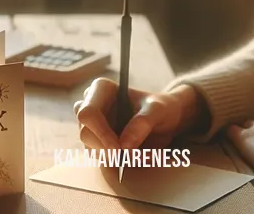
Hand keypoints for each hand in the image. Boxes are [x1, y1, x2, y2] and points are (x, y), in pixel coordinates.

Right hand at [73, 78, 205, 149]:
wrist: (167, 120)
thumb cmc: (161, 108)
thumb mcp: (157, 111)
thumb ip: (142, 124)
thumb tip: (123, 146)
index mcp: (102, 89)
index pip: (88, 113)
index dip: (100, 133)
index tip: (119, 149)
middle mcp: (92, 105)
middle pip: (85, 133)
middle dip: (107, 149)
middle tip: (131, 157)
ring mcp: (93, 125)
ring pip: (91, 149)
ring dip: (116, 158)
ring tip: (143, 154)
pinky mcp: (98, 142)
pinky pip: (101, 158)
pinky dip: (119, 162)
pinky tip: (138, 156)